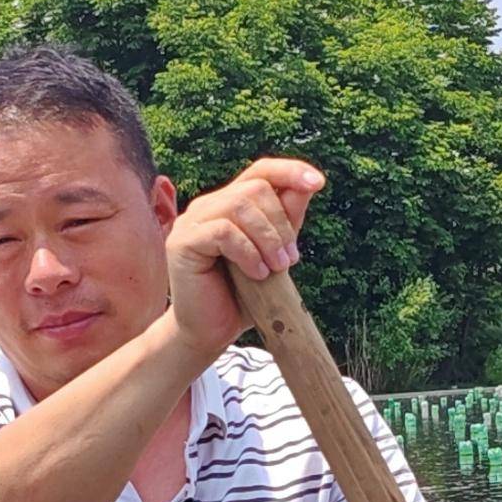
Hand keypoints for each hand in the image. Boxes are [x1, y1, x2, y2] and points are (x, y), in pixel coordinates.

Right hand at [164, 157, 323, 354]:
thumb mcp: (275, 254)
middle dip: (281, 224)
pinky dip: (248, 252)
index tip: (318, 182)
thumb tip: (308, 185)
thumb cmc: (241, 296)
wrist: (210, 331)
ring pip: (240, 207)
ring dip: (268, 239)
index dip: (289, 171)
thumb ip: (287, 220)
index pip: (260, 171)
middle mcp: (209, 206)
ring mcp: (192, 221)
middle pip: (255, 188)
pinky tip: (256, 273)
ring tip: (275, 268)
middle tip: (290, 260)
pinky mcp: (183, 241)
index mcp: (230, 204)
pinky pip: (224, 231)